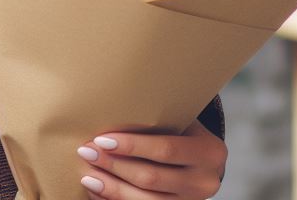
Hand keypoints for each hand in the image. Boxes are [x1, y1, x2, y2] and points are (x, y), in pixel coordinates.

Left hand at [77, 121, 226, 199]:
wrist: (204, 163)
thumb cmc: (184, 133)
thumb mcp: (183, 121)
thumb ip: (161, 118)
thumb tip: (114, 106)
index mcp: (209, 152)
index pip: (165, 149)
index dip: (132, 146)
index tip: (103, 139)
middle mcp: (204, 182)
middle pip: (151, 178)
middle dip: (115, 165)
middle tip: (87, 152)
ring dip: (112, 188)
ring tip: (88, 174)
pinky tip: (97, 190)